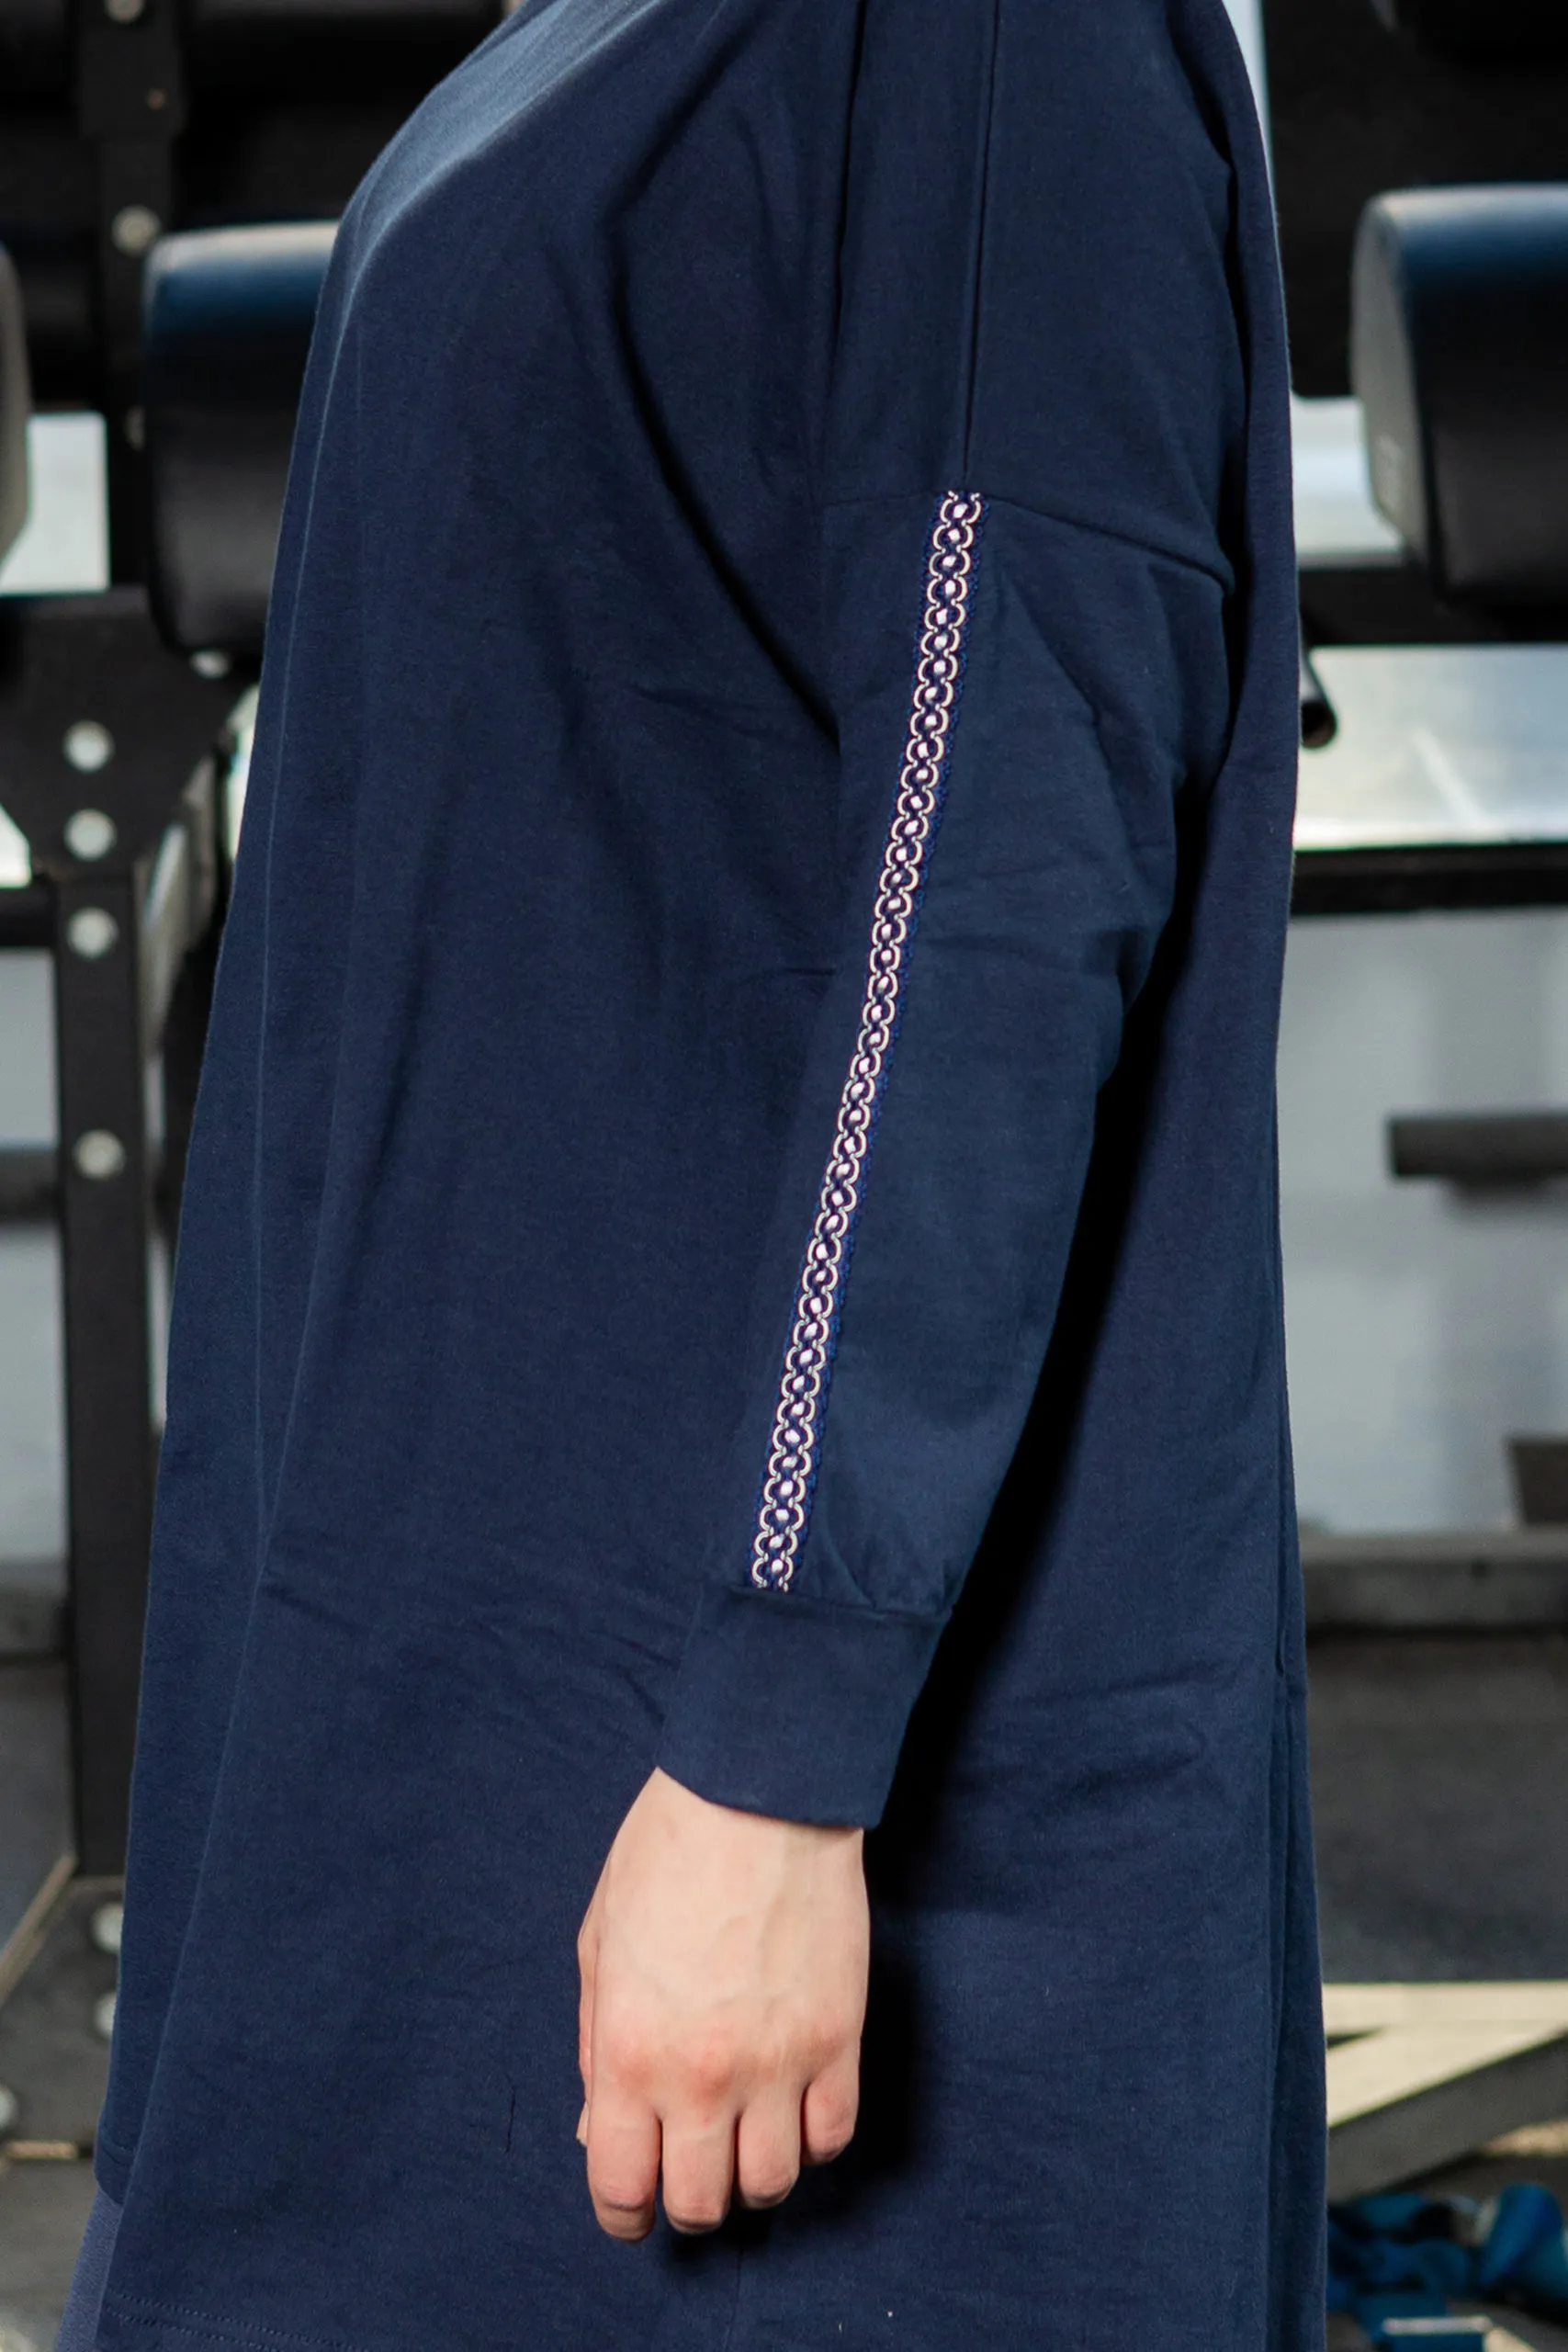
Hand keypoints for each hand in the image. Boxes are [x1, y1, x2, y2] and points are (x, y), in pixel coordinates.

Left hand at [575, 1766, 867, 2240]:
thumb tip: (597, 2124)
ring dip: (752, 2173)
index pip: (622, 2189)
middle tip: (688, 2167)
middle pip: (700, 2205)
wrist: (759, 1789)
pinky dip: (812, 2140)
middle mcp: (702, 2073)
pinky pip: (833, 2136)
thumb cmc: (667, 1853)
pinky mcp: (839, 2036)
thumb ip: (593, 2043)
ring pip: (772, 2183)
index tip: (631, 2204)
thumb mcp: (599, 1942)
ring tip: (744, 2136)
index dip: (622, 2214)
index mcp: (629, 2049)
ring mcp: (779, 2060)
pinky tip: (794, 2108)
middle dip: (686, 2201)